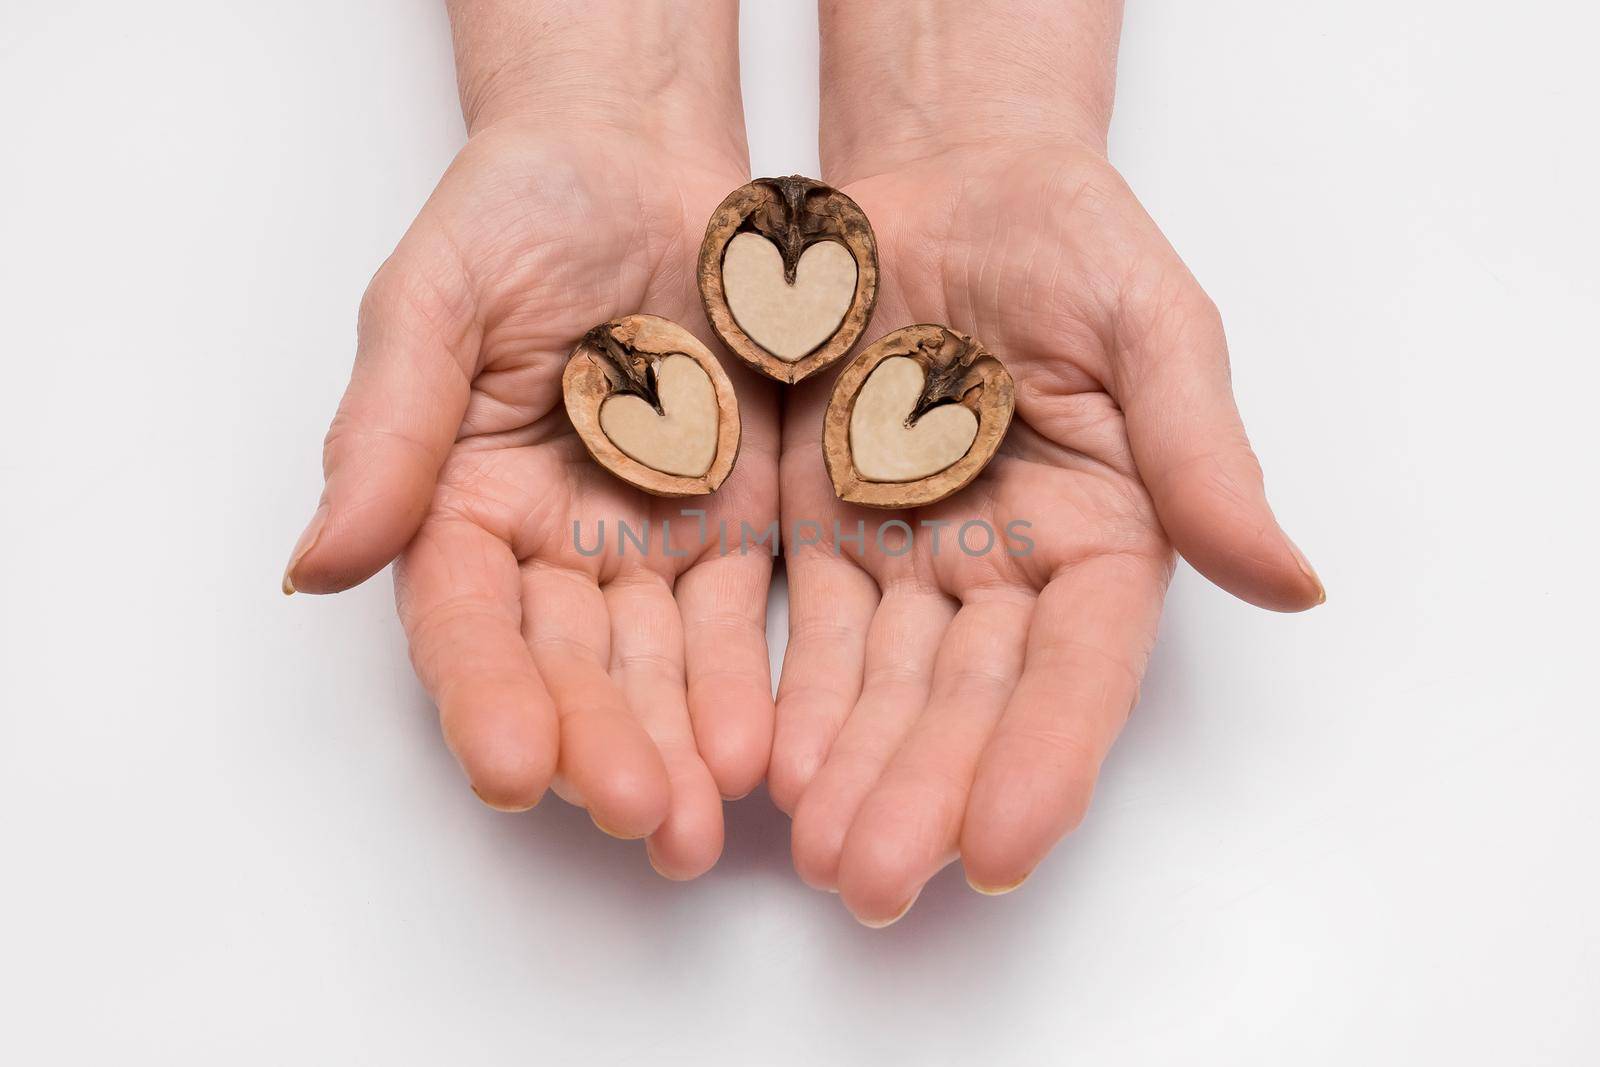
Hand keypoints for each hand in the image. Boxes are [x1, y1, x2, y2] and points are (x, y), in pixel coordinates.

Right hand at [283, 2, 775, 878]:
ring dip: (680, 746)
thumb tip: (317, 564)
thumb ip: (390, 429)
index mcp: (459, 506)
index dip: (487, 695)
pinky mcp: (731, 530)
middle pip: (569, 667)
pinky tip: (766, 747)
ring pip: (657, 667)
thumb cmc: (522, 210)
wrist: (647, 165)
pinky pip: (739, 622)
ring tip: (707, 825)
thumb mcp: (437, 299)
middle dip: (604, 746)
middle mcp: (547, 549)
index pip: (465, 622)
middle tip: (646, 821)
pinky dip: (749, 684)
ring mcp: (644, 547)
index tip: (515, 767)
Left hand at [773, 1, 1321, 923]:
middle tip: (874, 884)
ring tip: (817, 854)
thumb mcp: (1149, 323)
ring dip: (853, 771)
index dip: (1044, 757)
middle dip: (925, 793)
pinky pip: (813, 631)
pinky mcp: (828, 532)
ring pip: (888, 687)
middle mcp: (1013, 569)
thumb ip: (1199, 451)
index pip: (1079, 667)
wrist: (943, 179)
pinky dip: (793, 697)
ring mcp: (917, 558)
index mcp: (1107, 532)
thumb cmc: (1064, 234)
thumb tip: (1289, 582)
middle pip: (971, 700)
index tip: (1004, 850)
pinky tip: (769, 764)